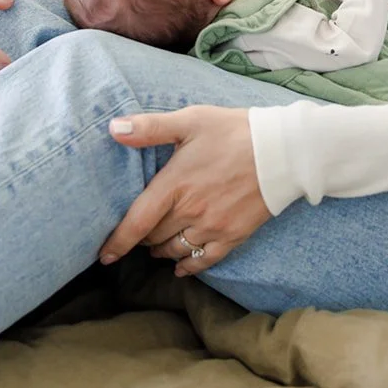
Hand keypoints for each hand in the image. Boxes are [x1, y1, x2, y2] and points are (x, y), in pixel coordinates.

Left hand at [99, 106, 272, 276]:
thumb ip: (151, 127)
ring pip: (175, 250)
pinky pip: (205, 260)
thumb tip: (113, 129)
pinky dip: (189, 267)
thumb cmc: (234, 131)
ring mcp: (213, 227)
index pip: (137, 221)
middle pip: (154, 238)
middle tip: (137, 233)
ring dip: (161, 251)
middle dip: (141, 238)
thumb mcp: (191, 120)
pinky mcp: (234, 235)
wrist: (283, 150)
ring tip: (155, 246)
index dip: (117, 241)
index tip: (103, 254)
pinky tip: (181, 267)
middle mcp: (191, 211)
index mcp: (175, 184)